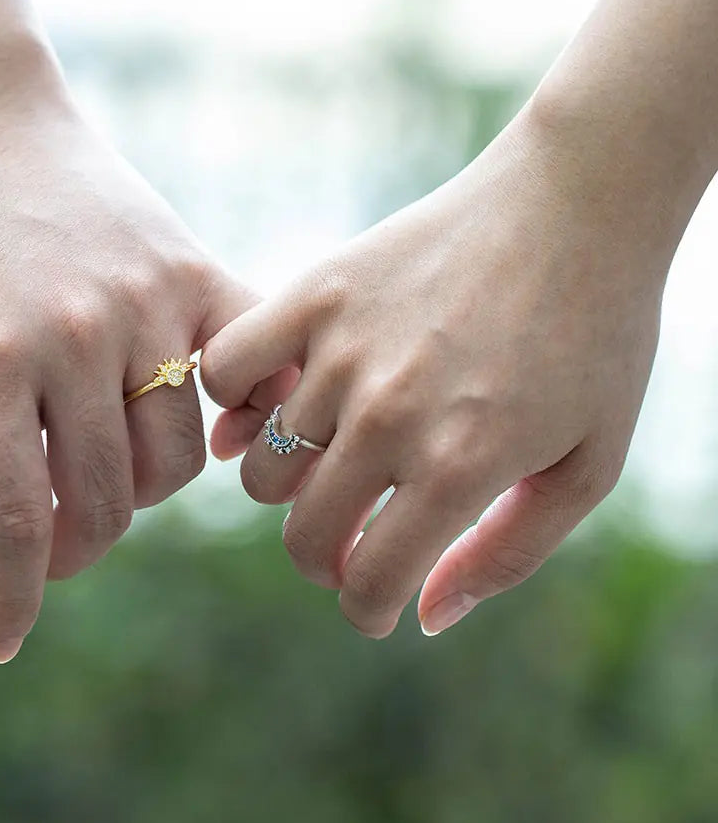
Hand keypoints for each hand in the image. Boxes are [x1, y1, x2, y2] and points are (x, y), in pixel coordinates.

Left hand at [0, 94, 249, 661]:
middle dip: (73, 546)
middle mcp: (76, 333)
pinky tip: (217, 433)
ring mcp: (147, 300)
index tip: (4, 640)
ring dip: (138, 492)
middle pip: (107, 501)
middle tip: (49, 535)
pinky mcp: (197, 273)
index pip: (14, 520)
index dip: (13, 598)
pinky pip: (253, 371)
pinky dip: (248, 417)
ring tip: (100, 467)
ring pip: (176, 459)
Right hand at [202, 107, 665, 637]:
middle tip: (353, 540)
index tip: (372, 603)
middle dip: (325, 559)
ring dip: (290, 485)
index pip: (368, 582)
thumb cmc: (595, 338)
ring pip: (261, 466)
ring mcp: (344, 351)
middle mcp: (390, 415)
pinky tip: (273, 402)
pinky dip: (233, 401)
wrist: (574, 206)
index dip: (366, 609)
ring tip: (326, 462)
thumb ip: (505, 554)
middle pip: (303, 534)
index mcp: (462, 466)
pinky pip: (226, 370)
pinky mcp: (316, 294)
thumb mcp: (587, 465)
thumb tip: (424, 617)